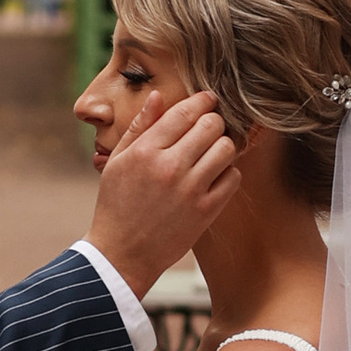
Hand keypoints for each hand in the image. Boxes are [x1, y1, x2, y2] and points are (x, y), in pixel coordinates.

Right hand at [88, 85, 238, 299]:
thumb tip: (158, 96)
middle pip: (211, 125)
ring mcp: (190, 190)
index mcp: (145, 151)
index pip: (185, 111)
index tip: (208, 100)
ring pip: (226, 148)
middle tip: (208, 128)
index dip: (202, 100)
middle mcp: (170, 167)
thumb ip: (140, 127)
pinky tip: (213, 176)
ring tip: (211, 153)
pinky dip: (228, 173)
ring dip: (222, 146)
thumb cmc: (117, 204)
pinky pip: (233, 177)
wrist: (122, 253)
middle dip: (212, 122)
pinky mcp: (206, 211)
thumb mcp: (117, 161)